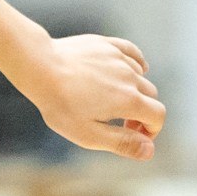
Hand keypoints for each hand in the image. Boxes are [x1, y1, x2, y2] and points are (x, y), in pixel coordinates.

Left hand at [19, 33, 164, 161]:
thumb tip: (149, 151)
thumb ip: (122, 143)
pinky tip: (130, 71)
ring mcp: (118, 57)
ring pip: (140, 76)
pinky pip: (132, 53)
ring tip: (112, 102)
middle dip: (143, 113)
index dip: (152, 130)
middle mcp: (129, 76)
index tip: (135, 136)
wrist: (39, 66)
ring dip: (135, 91)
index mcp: (128, 100)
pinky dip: (136, 65)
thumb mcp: (88, 134)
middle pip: (151, 96)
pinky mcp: (106, 44)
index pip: (158, 116)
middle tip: (121, 123)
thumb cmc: (60, 104)